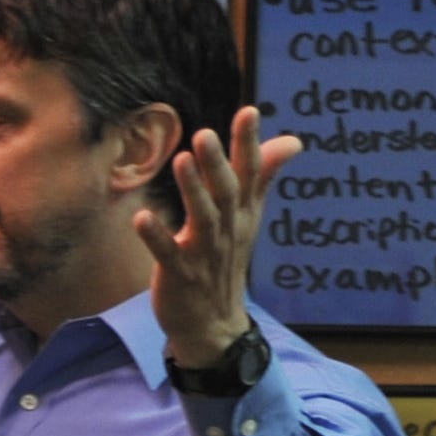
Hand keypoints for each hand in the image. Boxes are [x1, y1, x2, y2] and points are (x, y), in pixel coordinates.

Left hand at [147, 104, 299, 369]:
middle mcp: (227, 230)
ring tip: (182, 160)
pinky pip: (167, 254)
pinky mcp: (179, 276)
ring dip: (192, 190)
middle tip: (206, 133)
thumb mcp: (249, 217)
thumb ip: (263, 176)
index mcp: (243, 214)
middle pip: (225, 193)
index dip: (249, 144)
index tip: (249, 111)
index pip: (250, 174)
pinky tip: (142, 218)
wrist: (214, 324)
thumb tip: (293, 139)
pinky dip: (157, 237)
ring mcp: (204, 254)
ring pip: (202, 219)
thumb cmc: (226, 260)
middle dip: (217, 164)